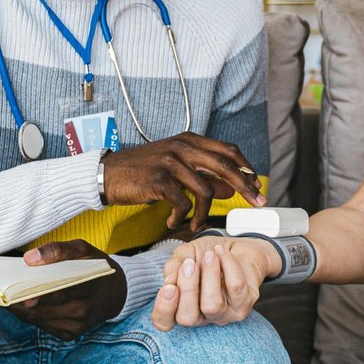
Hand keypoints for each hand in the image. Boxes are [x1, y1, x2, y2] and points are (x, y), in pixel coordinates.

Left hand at [9, 240, 126, 339]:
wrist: (116, 293)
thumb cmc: (96, 267)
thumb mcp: (83, 250)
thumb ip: (58, 250)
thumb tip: (29, 258)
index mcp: (89, 288)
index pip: (64, 293)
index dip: (43, 297)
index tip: (24, 297)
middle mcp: (83, 311)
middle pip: (46, 310)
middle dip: (23, 304)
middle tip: (4, 294)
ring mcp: (76, 326)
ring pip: (40, 320)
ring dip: (23, 311)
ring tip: (8, 298)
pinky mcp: (70, 335)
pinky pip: (44, 327)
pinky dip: (32, 317)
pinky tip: (25, 306)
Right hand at [101, 133, 265, 231]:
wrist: (106, 175)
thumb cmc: (142, 173)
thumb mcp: (175, 170)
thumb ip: (203, 177)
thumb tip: (231, 188)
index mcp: (189, 140)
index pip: (228, 150)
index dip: (246, 168)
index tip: (257, 186)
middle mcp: (182, 147)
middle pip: (225, 165)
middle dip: (245, 186)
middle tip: (257, 203)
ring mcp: (170, 162)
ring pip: (205, 189)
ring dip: (205, 212)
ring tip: (196, 223)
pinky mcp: (159, 180)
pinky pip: (183, 203)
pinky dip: (182, 216)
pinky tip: (174, 221)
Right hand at [153, 235, 277, 330]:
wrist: (236, 247)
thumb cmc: (206, 254)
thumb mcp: (184, 255)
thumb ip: (173, 266)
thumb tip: (169, 280)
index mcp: (181, 307)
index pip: (165, 322)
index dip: (164, 309)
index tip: (169, 287)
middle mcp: (201, 317)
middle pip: (188, 318)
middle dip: (187, 289)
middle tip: (189, 264)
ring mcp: (224, 315)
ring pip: (212, 305)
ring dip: (210, 275)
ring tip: (210, 255)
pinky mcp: (244, 305)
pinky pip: (235, 288)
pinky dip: (228, 265)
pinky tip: (222, 252)